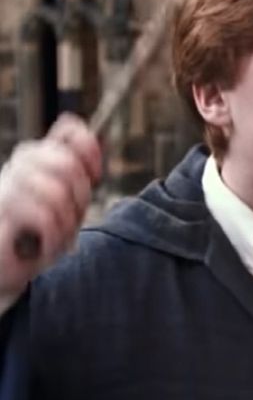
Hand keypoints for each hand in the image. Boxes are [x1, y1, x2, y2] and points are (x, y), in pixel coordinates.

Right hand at [0, 114, 101, 310]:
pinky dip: (54, 236)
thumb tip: (82, 130)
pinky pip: (43, 215)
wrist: (3, 269)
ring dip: (66, 221)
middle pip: (66, 163)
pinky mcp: (1, 211)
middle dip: (80, 196)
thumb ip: (75, 170)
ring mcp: (5, 188)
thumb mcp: (66, 203)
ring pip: (56, 191)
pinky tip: (47, 246)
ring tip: (57, 236)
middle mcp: (19, 167)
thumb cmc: (36, 235)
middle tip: (73, 217)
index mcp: (38, 160)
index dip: (87, 148)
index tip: (95, 174)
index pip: (66, 132)